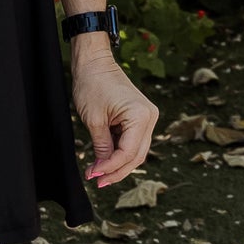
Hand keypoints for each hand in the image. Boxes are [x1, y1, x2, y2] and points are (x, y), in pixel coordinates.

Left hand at [71, 35, 156, 192]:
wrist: (94, 63)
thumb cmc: (92, 85)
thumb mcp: (94, 120)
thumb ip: (102, 147)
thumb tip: (101, 170)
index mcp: (141, 116)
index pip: (128, 152)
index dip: (110, 167)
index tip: (93, 174)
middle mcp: (150, 117)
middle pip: (136, 156)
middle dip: (116, 171)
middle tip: (97, 181)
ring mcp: (147, 117)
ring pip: (136, 151)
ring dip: (118, 164)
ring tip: (98, 174)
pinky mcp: (140, 118)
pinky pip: (132, 142)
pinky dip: (119, 153)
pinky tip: (104, 161)